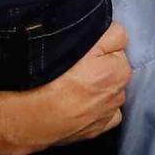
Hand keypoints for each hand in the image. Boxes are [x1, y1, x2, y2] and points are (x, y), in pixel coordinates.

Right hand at [0, 22, 129, 154]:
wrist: (34, 117)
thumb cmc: (53, 77)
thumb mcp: (76, 42)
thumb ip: (104, 33)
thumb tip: (112, 27)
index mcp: (119, 67)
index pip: (117, 37)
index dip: (100, 37)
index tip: (84, 43)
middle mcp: (120, 89)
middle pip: (116, 62)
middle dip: (103, 61)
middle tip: (79, 64)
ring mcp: (111, 111)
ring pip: (112, 86)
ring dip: (102, 83)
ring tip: (77, 85)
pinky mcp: (101, 128)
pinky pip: (109, 111)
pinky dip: (101, 107)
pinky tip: (83, 104)